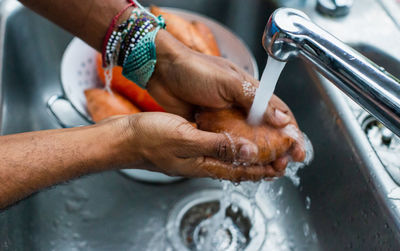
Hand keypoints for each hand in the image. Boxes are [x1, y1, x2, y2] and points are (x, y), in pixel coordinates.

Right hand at [108, 112, 291, 180]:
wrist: (125, 137)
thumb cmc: (150, 139)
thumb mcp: (186, 139)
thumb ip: (217, 145)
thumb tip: (247, 150)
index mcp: (204, 164)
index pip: (241, 171)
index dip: (263, 170)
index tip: (282, 166)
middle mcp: (202, 162)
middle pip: (237, 166)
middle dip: (260, 164)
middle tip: (279, 158)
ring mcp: (194, 153)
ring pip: (228, 155)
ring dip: (247, 153)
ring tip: (262, 147)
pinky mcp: (188, 142)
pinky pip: (216, 145)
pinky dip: (230, 142)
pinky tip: (232, 134)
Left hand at [149, 30, 304, 162]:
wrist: (163, 72)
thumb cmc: (194, 70)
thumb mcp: (227, 83)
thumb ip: (253, 100)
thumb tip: (281, 118)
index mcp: (249, 91)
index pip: (278, 112)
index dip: (291, 132)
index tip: (298, 150)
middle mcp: (240, 105)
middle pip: (265, 129)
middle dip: (278, 147)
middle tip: (283, 165)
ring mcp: (225, 116)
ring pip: (247, 138)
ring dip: (259, 154)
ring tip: (267, 170)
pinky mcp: (210, 125)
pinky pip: (227, 142)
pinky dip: (236, 152)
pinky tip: (242, 164)